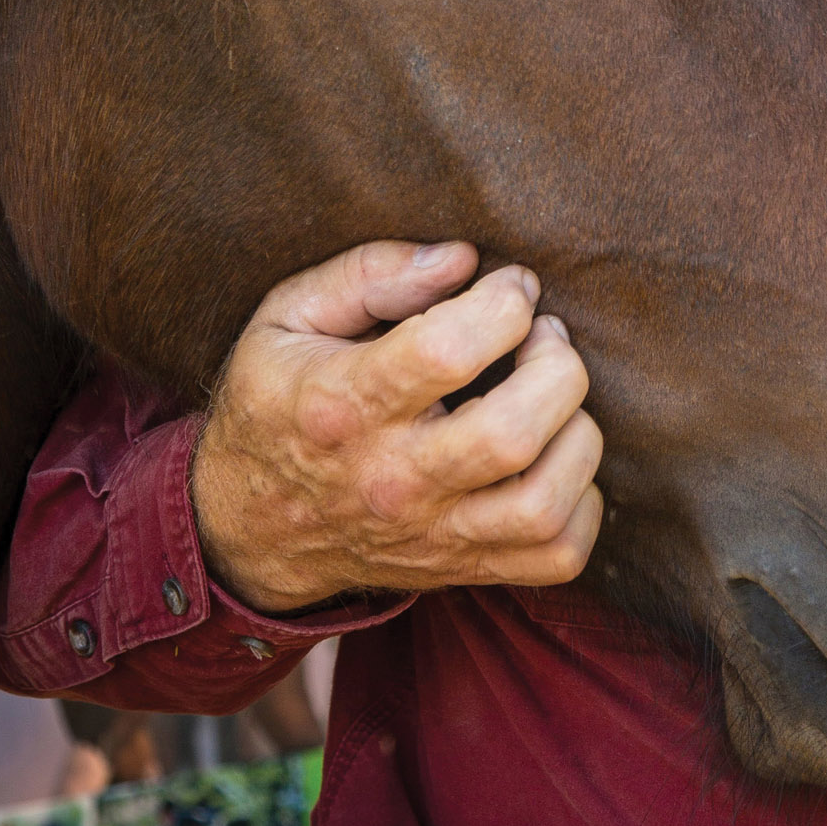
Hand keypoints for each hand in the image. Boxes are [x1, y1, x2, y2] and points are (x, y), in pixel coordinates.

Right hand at [192, 241, 603, 612]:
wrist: (244, 532)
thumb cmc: (278, 402)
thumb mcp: (287, 316)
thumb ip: (370, 273)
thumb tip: (462, 259)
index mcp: (343, 405)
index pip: (449, 351)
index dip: (503, 302)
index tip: (510, 285)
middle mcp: (392, 479)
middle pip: (513, 432)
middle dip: (556, 364)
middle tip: (543, 336)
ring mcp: (431, 534)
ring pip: (544, 504)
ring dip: (577, 434)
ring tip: (555, 395)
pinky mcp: (461, 566)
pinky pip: (556, 554)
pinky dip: (582, 500)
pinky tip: (556, 455)